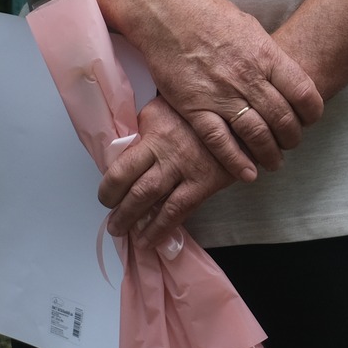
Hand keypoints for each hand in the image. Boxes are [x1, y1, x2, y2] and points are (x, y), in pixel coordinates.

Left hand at [99, 96, 234, 248]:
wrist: (241, 114)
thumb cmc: (199, 109)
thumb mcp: (165, 108)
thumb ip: (144, 128)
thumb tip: (123, 152)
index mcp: (153, 130)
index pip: (120, 166)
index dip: (108, 187)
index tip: (106, 196)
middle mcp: (166, 150)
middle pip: (132, 187)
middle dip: (117, 208)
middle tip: (112, 220)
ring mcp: (186, 168)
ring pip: (150, 200)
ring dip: (133, 221)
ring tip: (123, 231)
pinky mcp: (205, 182)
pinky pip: (178, 211)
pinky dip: (161, 228)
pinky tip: (150, 240)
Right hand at [122, 0, 324, 181]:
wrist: (168, 14)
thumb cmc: (209, 15)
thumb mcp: (250, 28)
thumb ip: (268, 56)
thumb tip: (285, 75)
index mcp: (266, 55)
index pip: (303, 92)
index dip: (312, 112)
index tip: (311, 119)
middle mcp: (248, 77)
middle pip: (283, 117)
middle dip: (293, 137)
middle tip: (292, 143)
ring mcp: (221, 95)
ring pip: (256, 134)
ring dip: (269, 153)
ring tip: (274, 162)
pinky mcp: (194, 108)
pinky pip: (220, 142)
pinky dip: (236, 161)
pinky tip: (247, 173)